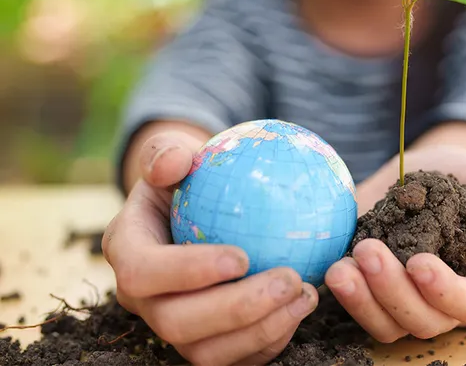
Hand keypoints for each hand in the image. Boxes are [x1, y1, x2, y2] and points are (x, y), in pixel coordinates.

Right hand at [102, 131, 318, 364]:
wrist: (199, 209)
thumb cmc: (190, 176)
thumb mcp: (174, 153)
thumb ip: (168, 152)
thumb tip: (176, 161)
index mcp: (128, 252)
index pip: (144, 273)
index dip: (188, 272)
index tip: (241, 256)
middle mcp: (145, 300)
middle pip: (177, 324)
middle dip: (236, 309)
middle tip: (289, 279)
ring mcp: (175, 327)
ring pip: (207, 352)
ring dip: (261, 330)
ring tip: (305, 295)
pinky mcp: (207, 343)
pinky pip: (237, 359)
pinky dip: (271, 342)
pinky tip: (302, 309)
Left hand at [324, 145, 465, 341]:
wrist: (426, 167)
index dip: (445, 290)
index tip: (418, 261)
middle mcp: (447, 299)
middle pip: (426, 320)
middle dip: (394, 292)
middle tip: (369, 250)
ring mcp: (410, 300)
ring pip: (390, 325)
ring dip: (364, 301)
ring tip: (342, 268)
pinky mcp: (376, 292)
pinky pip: (363, 312)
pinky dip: (348, 297)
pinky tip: (334, 268)